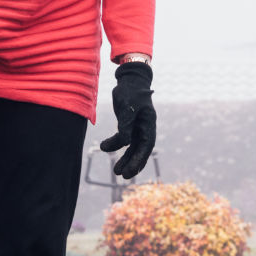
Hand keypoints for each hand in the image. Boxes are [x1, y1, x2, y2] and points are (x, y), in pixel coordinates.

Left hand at [97, 61, 155, 178]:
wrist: (129, 79)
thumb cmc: (130, 91)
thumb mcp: (127, 107)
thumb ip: (126, 126)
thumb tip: (124, 143)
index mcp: (149, 122)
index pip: (146, 145)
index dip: (139, 160)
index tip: (130, 171)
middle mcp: (145, 126)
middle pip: (141, 149)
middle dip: (133, 163)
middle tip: (123, 176)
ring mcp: (138, 125)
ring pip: (133, 146)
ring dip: (125, 158)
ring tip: (116, 171)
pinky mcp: (130, 124)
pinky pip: (126, 139)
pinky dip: (118, 145)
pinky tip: (106, 148)